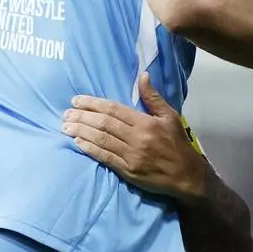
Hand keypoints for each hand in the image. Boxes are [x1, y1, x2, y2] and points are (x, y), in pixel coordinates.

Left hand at [63, 73, 207, 201]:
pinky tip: (78, 143)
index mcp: (146, 122)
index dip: (93, 104)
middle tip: (66, 113)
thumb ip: (153, 97)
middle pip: (103, 124)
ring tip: (66, 126)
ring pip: (101, 140)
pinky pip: (104, 157)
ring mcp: (131, 156)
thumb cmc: (177, 143)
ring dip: (81, 132)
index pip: (114, 110)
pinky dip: (89, 149)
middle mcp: (137, 138)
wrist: (186, 175)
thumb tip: (143, 75)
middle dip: (82, 117)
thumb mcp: (170, 116)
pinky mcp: (127, 171)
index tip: (77, 100)